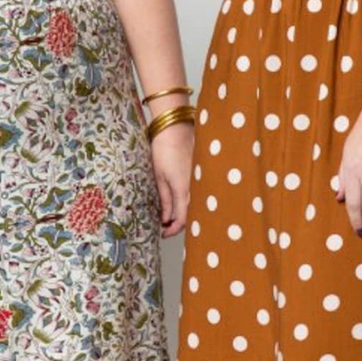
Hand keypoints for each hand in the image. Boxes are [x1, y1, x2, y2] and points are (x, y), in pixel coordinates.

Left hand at [150, 123, 192, 237]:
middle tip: (166, 226)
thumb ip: (165, 200)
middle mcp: (195, 187)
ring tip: (171, 215)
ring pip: (196, 205)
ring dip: (185, 213)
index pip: (182, 220)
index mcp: (183, 189)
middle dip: (179, 224)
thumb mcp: (159, 177)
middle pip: (191, 214)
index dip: (173, 230)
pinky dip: (190, 201)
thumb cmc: (163, 150)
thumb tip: (165, 218)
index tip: (163, 233)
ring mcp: (200, 180)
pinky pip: (198, 193)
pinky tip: (180, 201)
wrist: (176, 128)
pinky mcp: (201, 174)